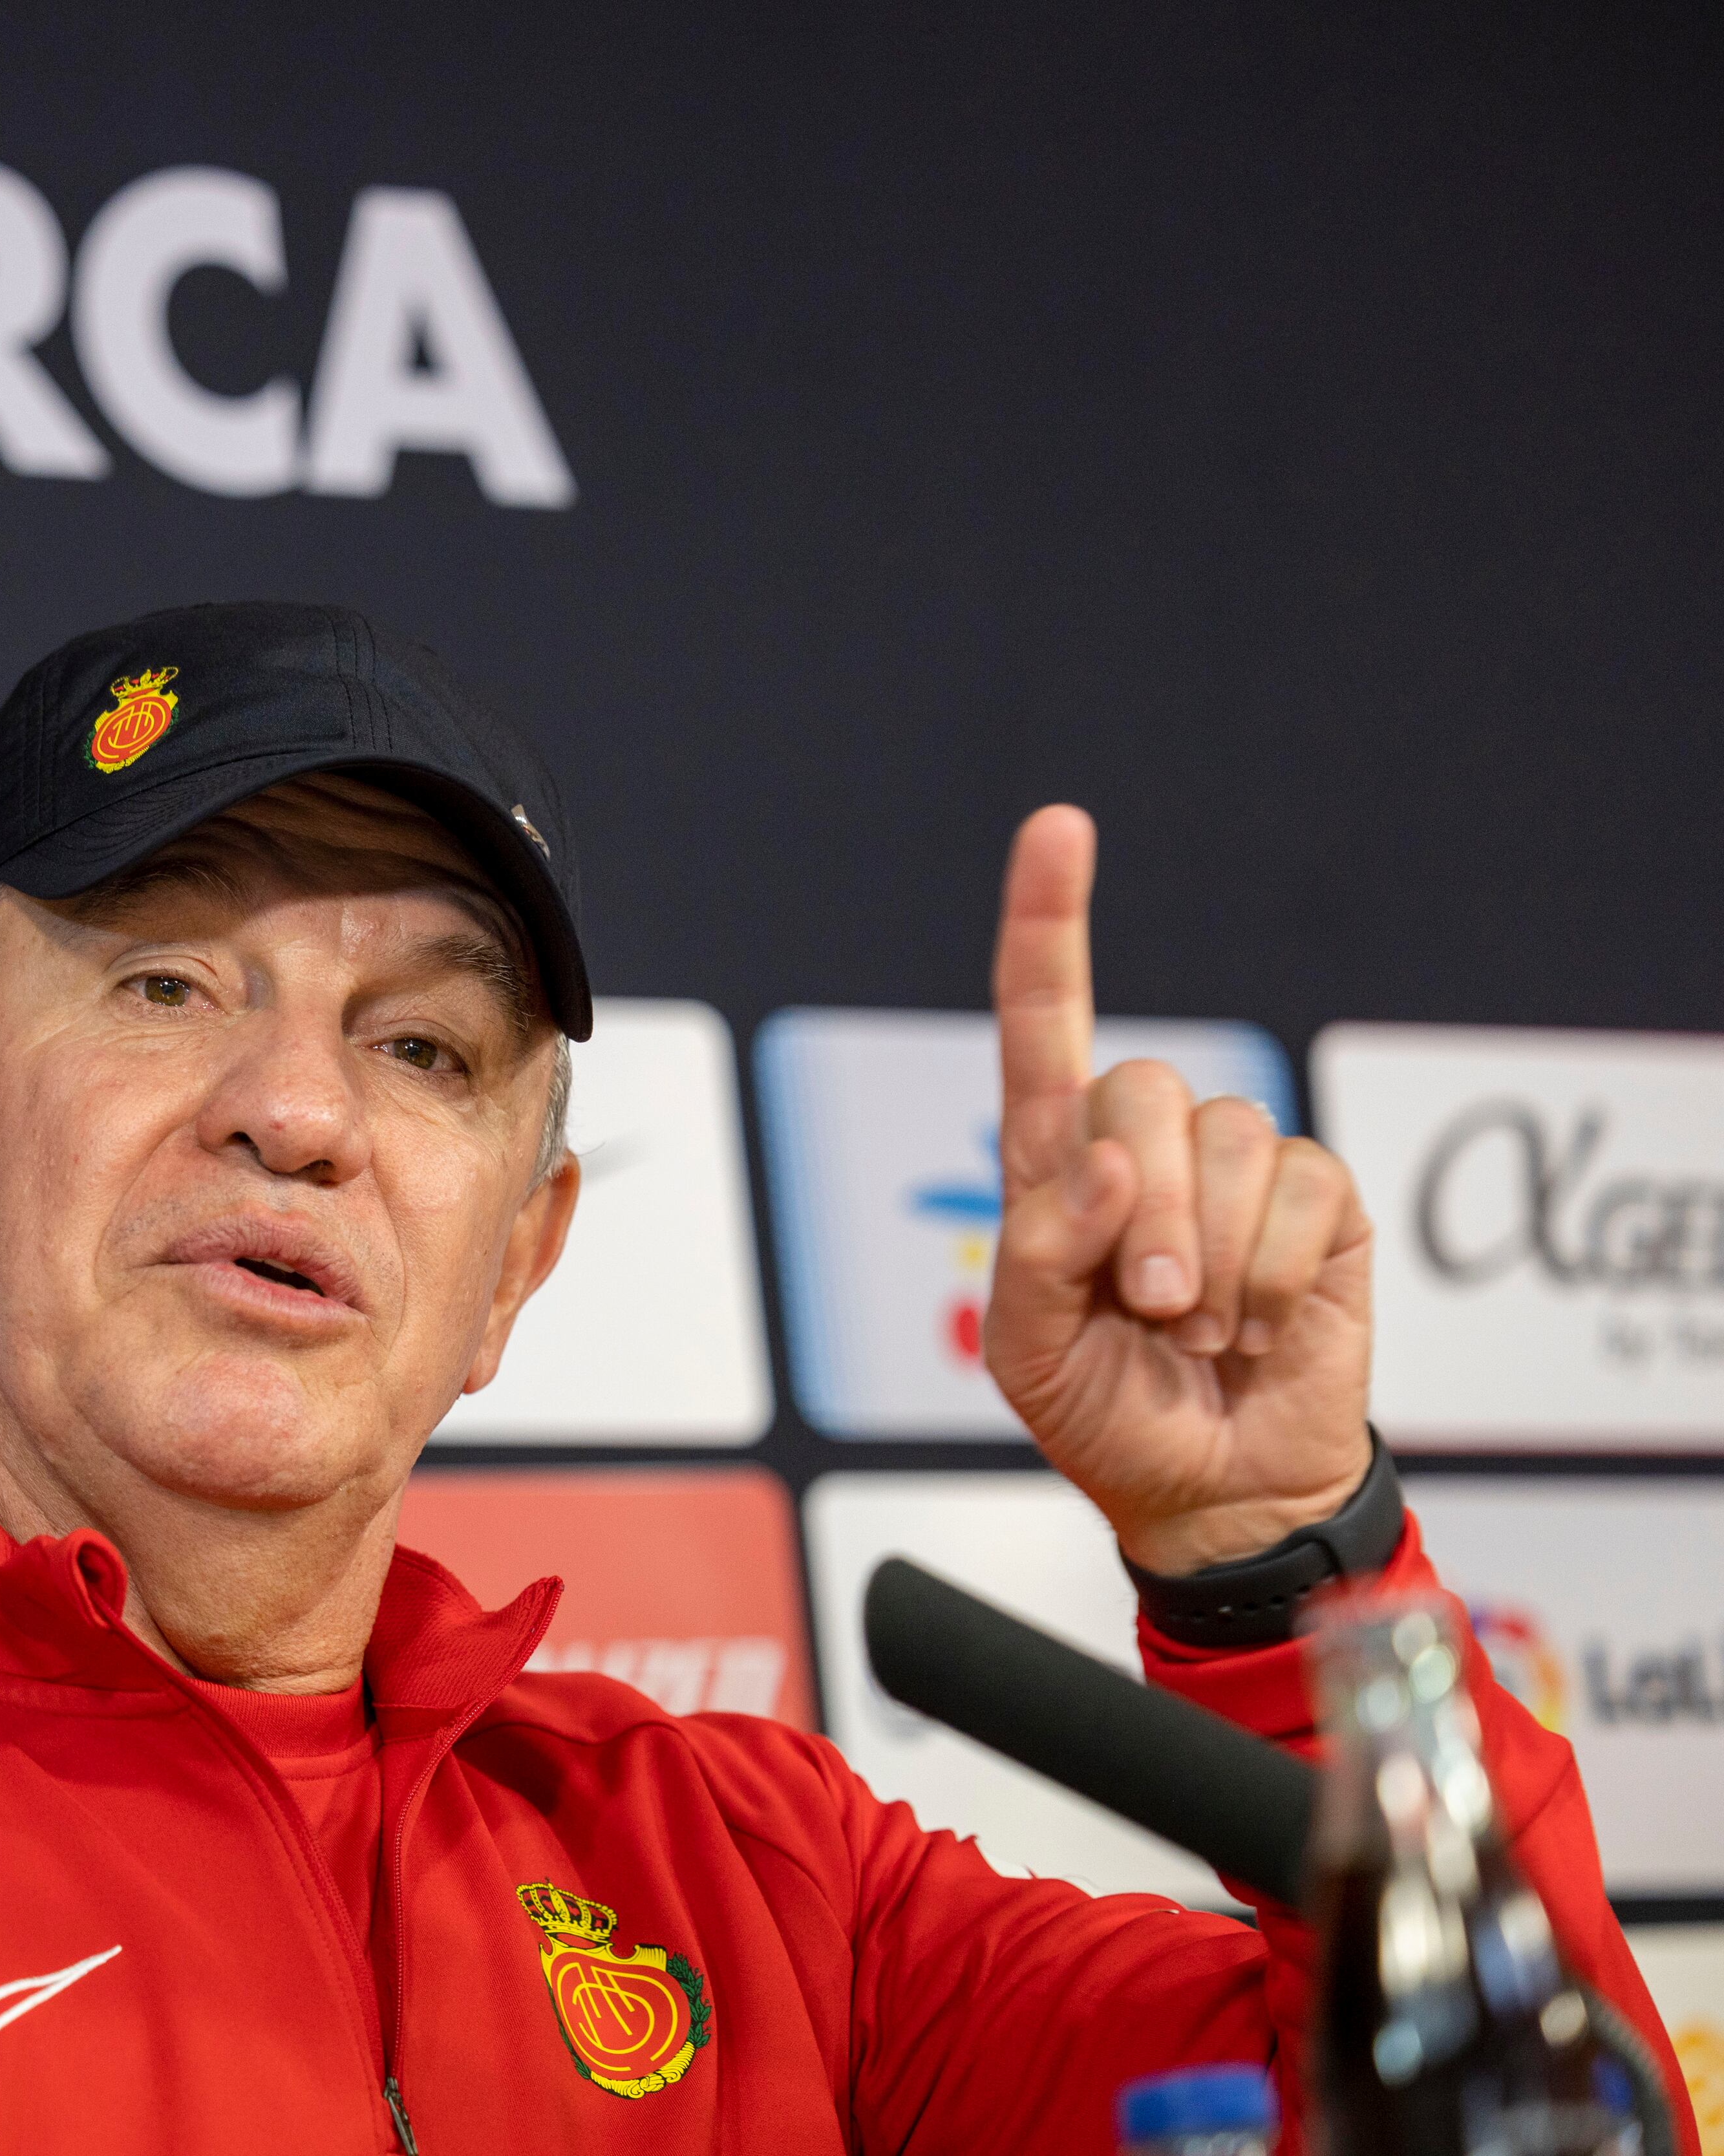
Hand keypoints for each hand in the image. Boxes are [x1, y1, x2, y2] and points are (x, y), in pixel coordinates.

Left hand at [981, 806, 1375, 1574]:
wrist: (1209, 1488)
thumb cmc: (1103, 1411)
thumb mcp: (1025, 1351)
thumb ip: (1035, 1253)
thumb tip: (1103, 1166)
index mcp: (1057, 1161)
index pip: (1044, 1021)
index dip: (1047, 924)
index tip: (1059, 828)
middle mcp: (1147, 1143)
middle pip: (1139, 1089)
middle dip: (1142, 1213)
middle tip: (1146, 1308)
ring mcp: (1238, 1168)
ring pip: (1226, 1140)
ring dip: (1207, 1258)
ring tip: (1198, 1328)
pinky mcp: (1319, 1204)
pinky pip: (1303, 1191)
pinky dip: (1271, 1276)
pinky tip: (1257, 1326)